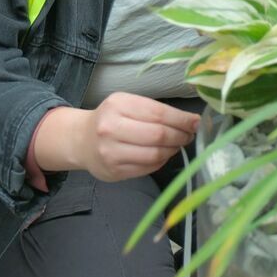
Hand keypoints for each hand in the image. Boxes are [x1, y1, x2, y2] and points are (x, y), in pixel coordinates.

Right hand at [74, 93, 199, 182]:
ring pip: (155, 154)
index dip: (181, 119)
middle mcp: (111, 128)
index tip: (195, 122)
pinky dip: (161, 161)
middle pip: (158, 135)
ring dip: (173, 150)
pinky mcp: (114, 171)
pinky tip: (163, 154)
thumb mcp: (128, 104)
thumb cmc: (111, 119)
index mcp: (117, 105)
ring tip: (177, 145)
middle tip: (189, 135)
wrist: (81, 140)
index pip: (158, 113)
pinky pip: (147, 167)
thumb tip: (191, 121)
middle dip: (180, 136)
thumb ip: (156, 111)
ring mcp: (111, 152)